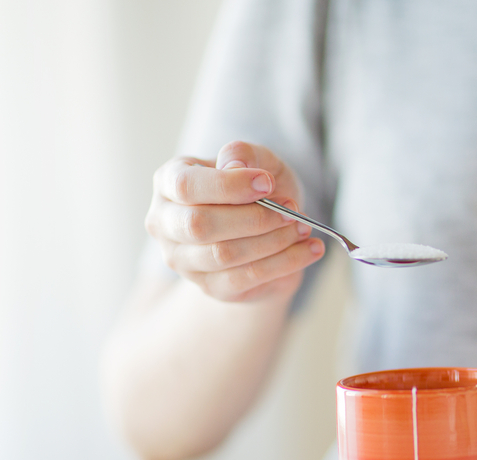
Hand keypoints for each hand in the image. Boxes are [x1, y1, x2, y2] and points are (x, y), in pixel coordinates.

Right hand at [145, 140, 324, 302]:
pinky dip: (286, 262)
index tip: (268, 182)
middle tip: (292, 209)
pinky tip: (310, 249)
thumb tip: (234, 165)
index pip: (186, 185)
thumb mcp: (257, 161)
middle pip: (200, 224)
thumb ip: (244, 154)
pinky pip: (247, 277)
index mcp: (169, 183)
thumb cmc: (256, 191)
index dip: (229, 185)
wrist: (267, 234)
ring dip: (273, 240)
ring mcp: (183, 260)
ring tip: (303, 227)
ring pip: (224, 254)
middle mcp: (166, 223)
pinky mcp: (211, 287)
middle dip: (255, 217)